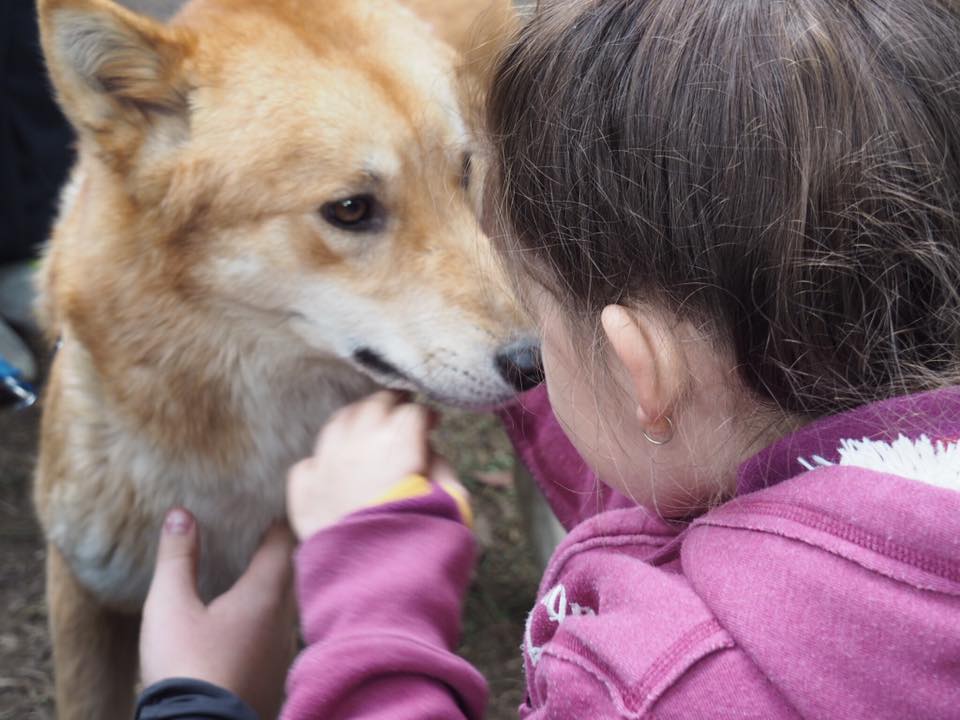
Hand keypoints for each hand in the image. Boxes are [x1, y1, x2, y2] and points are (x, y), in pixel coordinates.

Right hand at [140, 509, 295, 719]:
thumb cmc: (185, 670)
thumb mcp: (169, 608)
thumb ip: (177, 559)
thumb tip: (180, 515)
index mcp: (265, 597)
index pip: (283, 543)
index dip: (278, 520)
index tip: (271, 504)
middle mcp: (284, 622)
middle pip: (291, 573)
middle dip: (280, 551)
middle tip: (262, 532)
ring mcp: (282, 653)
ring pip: (287, 607)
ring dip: (275, 587)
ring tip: (253, 574)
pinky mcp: (274, 679)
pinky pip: (278, 636)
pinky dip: (267, 619)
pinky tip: (246, 625)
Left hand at [287, 390, 448, 539]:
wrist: (377, 584)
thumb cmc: (424, 542)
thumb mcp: (453, 501)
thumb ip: (441, 467)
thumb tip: (427, 451)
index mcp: (397, 442)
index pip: (411, 410)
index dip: (424, 414)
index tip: (432, 423)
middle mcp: (356, 444)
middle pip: (372, 406)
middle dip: (390, 406)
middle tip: (400, 415)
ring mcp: (324, 466)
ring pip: (336, 424)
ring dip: (355, 421)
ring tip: (366, 431)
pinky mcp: (303, 493)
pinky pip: (308, 462)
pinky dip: (322, 460)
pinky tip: (334, 468)